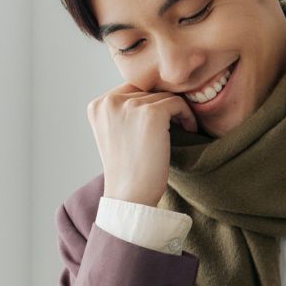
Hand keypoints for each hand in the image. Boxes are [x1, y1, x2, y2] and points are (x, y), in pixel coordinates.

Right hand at [85, 80, 198, 206]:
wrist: (130, 197)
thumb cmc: (128, 171)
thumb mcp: (117, 134)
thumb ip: (125, 111)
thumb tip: (155, 92)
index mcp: (97, 105)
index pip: (131, 89)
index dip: (149, 103)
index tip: (161, 122)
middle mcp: (109, 101)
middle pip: (148, 91)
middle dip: (163, 108)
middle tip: (174, 128)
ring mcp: (129, 106)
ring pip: (163, 96)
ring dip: (176, 112)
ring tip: (180, 131)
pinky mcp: (151, 113)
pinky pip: (177, 103)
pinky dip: (187, 115)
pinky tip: (188, 131)